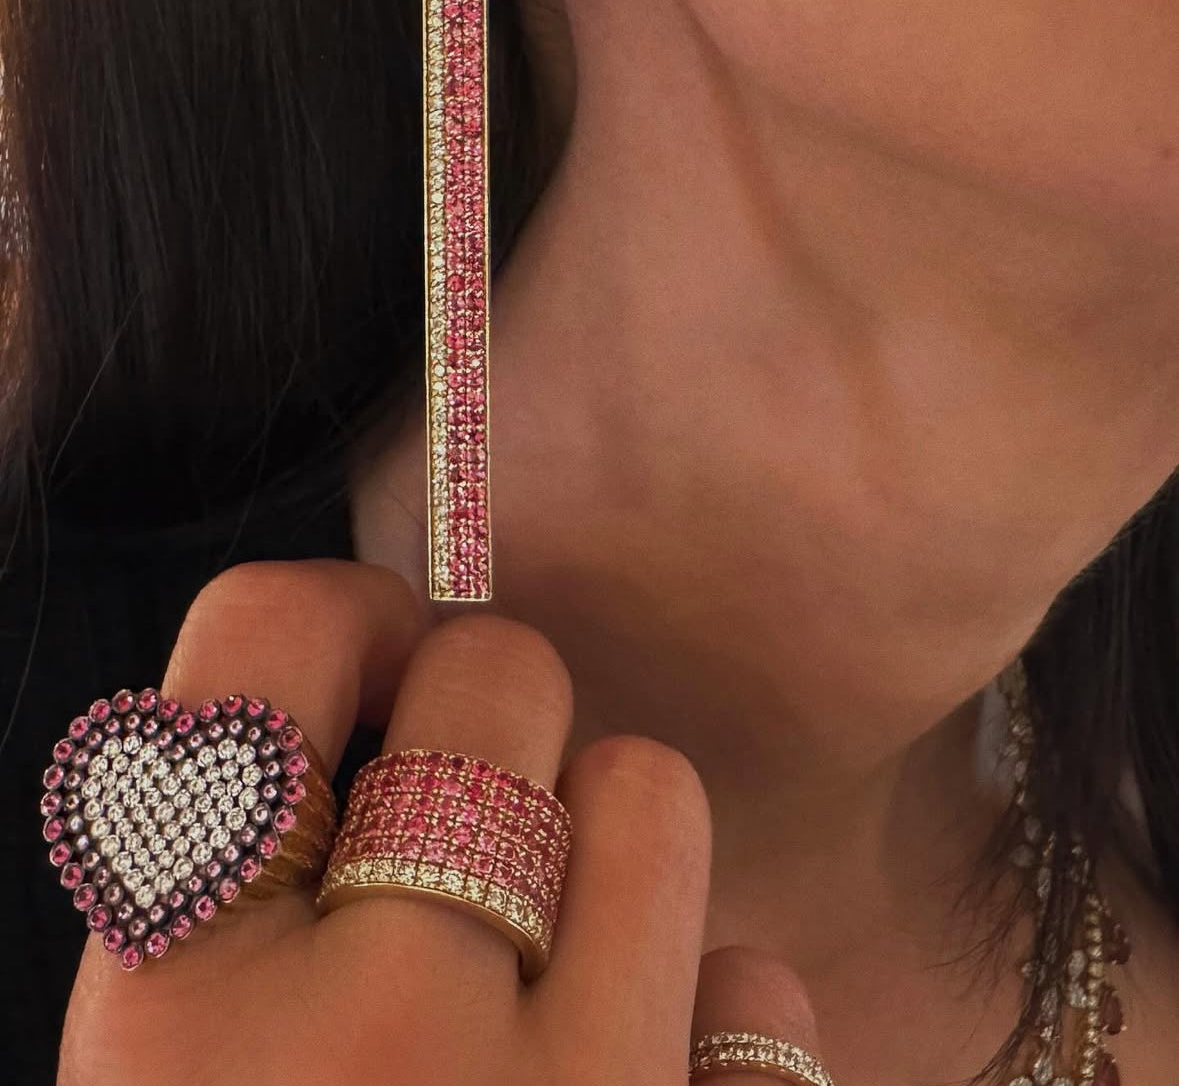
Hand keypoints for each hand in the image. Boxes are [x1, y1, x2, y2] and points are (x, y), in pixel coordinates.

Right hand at [59, 560, 825, 1085]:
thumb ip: (243, 904)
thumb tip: (362, 696)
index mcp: (174, 1013)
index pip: (265, 636)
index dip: (333, 618)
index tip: (371, 662)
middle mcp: (371, 1040)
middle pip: (498, 667)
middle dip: (493, 713)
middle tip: (471, 811)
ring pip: (652, 788)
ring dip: (614, 844)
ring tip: (553, 962)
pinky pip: (760, 989)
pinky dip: (715, 1028)